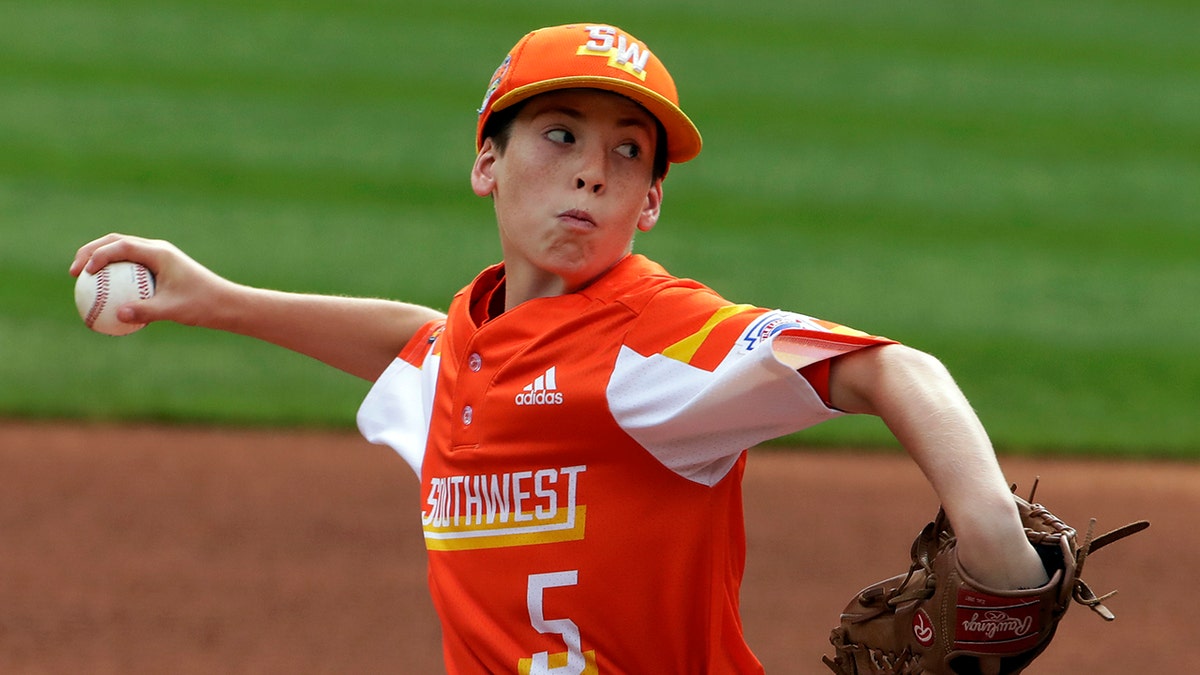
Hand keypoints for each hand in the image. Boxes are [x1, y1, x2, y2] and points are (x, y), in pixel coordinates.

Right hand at [70, 233, 234, 329]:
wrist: (226, 303)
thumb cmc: (202, 305)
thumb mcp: (173, 310)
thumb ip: (146, 311)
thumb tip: (118, 315)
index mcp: (159, 253)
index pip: (121, 245)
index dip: (98, 255)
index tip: (83, 272)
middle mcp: (158, 250)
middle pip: (116, 242)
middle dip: (91, 252)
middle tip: (73, 271)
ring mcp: (158, 258)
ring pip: (122, 254)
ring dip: (101, 262)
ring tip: (82, 280)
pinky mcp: (160, 270)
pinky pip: (131, 269)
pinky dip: (115, 277)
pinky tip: (104, 297)